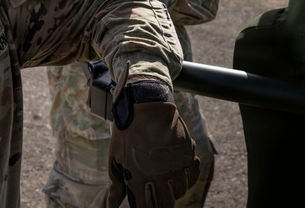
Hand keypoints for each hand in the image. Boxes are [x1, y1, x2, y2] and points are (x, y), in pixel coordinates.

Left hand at [108, 80, 200, 207]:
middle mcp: (161, 177)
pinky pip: (193, 173)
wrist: (145, 106)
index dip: (146, 207)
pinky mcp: (188, 154)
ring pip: (182, 190)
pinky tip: (181, 168)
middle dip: (161, 201)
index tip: (144, 202)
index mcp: (140, 182)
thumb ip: (117, 187)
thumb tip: (112, 206)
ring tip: (167, 178)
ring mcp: (176, 166)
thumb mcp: (116, 160)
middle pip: (167, 203)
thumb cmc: (127, 133)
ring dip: (175, 188)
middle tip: (156, 191)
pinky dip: (189, 174)